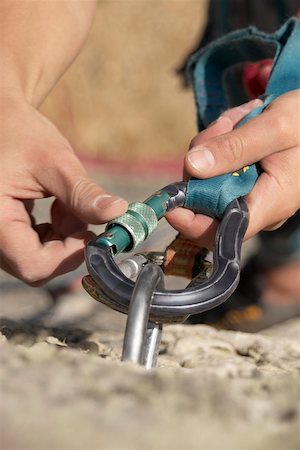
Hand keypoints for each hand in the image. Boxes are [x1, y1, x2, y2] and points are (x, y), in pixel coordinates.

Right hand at [0, 98, 127, 284]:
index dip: (69, 255)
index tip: (91, 232)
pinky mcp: (4, 233)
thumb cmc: (22, 134)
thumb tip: (117, 212)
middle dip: (67, 245)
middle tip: (77, 212)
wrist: (3, 121)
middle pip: (36, 266)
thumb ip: (83, 194)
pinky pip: (33, 249)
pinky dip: (53, 235)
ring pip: (36, 260)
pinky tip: (56, 208)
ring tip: (64, 204)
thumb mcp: (56, 162)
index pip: (34, 265)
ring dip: (62, 239)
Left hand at [167, 91, 299, 247]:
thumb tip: (192, 166)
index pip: (221, 232)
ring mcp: (251, 195)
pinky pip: (219, 168)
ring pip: (208, 179)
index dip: (189, 222)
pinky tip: (241, 125)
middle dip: (203, 162)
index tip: (169, 200)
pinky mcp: (245, 182)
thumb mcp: (276, 127)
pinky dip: (221, 144)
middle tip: (224, 126)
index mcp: (271, 203)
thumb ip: (235, 148)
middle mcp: (258, 207)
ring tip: (240, 120)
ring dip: (214, 145)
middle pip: (207, 200)